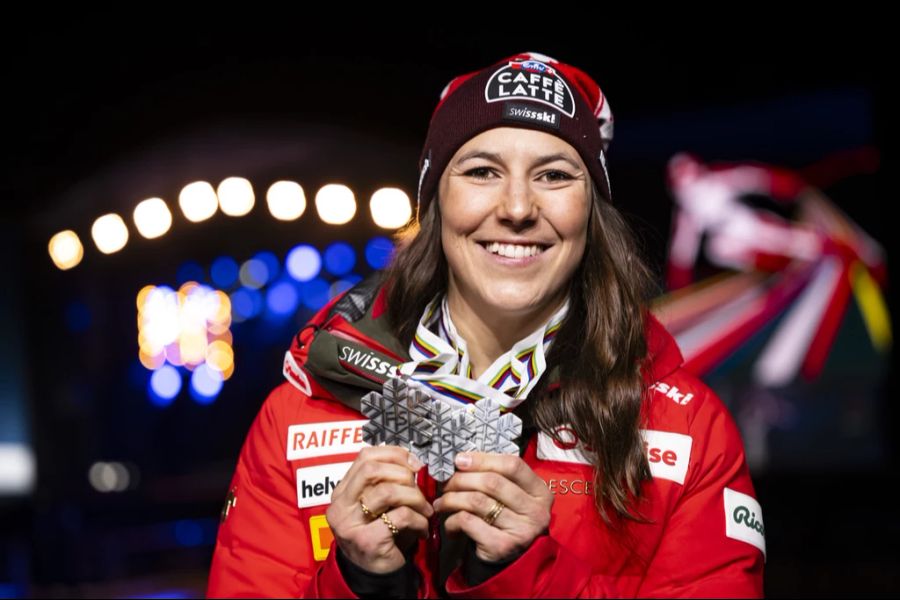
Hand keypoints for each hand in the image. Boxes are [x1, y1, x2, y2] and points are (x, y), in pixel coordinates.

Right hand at [326, 445, 433, 572]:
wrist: (372, 574)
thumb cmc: (380, 533)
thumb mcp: (377, 504)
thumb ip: (387, 481)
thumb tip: (413, 462)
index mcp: (342, 492)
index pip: (364, 456)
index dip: (393, 454)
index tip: (414, 463)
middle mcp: (340, 506)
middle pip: (372, 469)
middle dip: (403, 474)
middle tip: (419, 488)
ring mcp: (350, 525)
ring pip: (388, 491)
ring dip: (415, 497)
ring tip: (425, 509)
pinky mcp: (367, 541)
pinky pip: (400, 517)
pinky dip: (419, 519)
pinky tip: (422, 527)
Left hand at [433, 452, 552, 562]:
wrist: (512, 561)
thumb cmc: (507, 519)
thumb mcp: (512, 495)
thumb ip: (495, 476)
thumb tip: (462, 460)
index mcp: (540, 492)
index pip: (512, 465)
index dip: (483, 459)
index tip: (460, 460)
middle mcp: (536, 511)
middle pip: (492, 482)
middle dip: (462, 479)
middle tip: (446, 484)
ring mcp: (521, 530)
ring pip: (477, 501)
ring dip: (452, 499)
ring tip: (442, 502)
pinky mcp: (502, 546)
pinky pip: (469, 522)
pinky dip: (453, 521)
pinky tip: (450, 524)